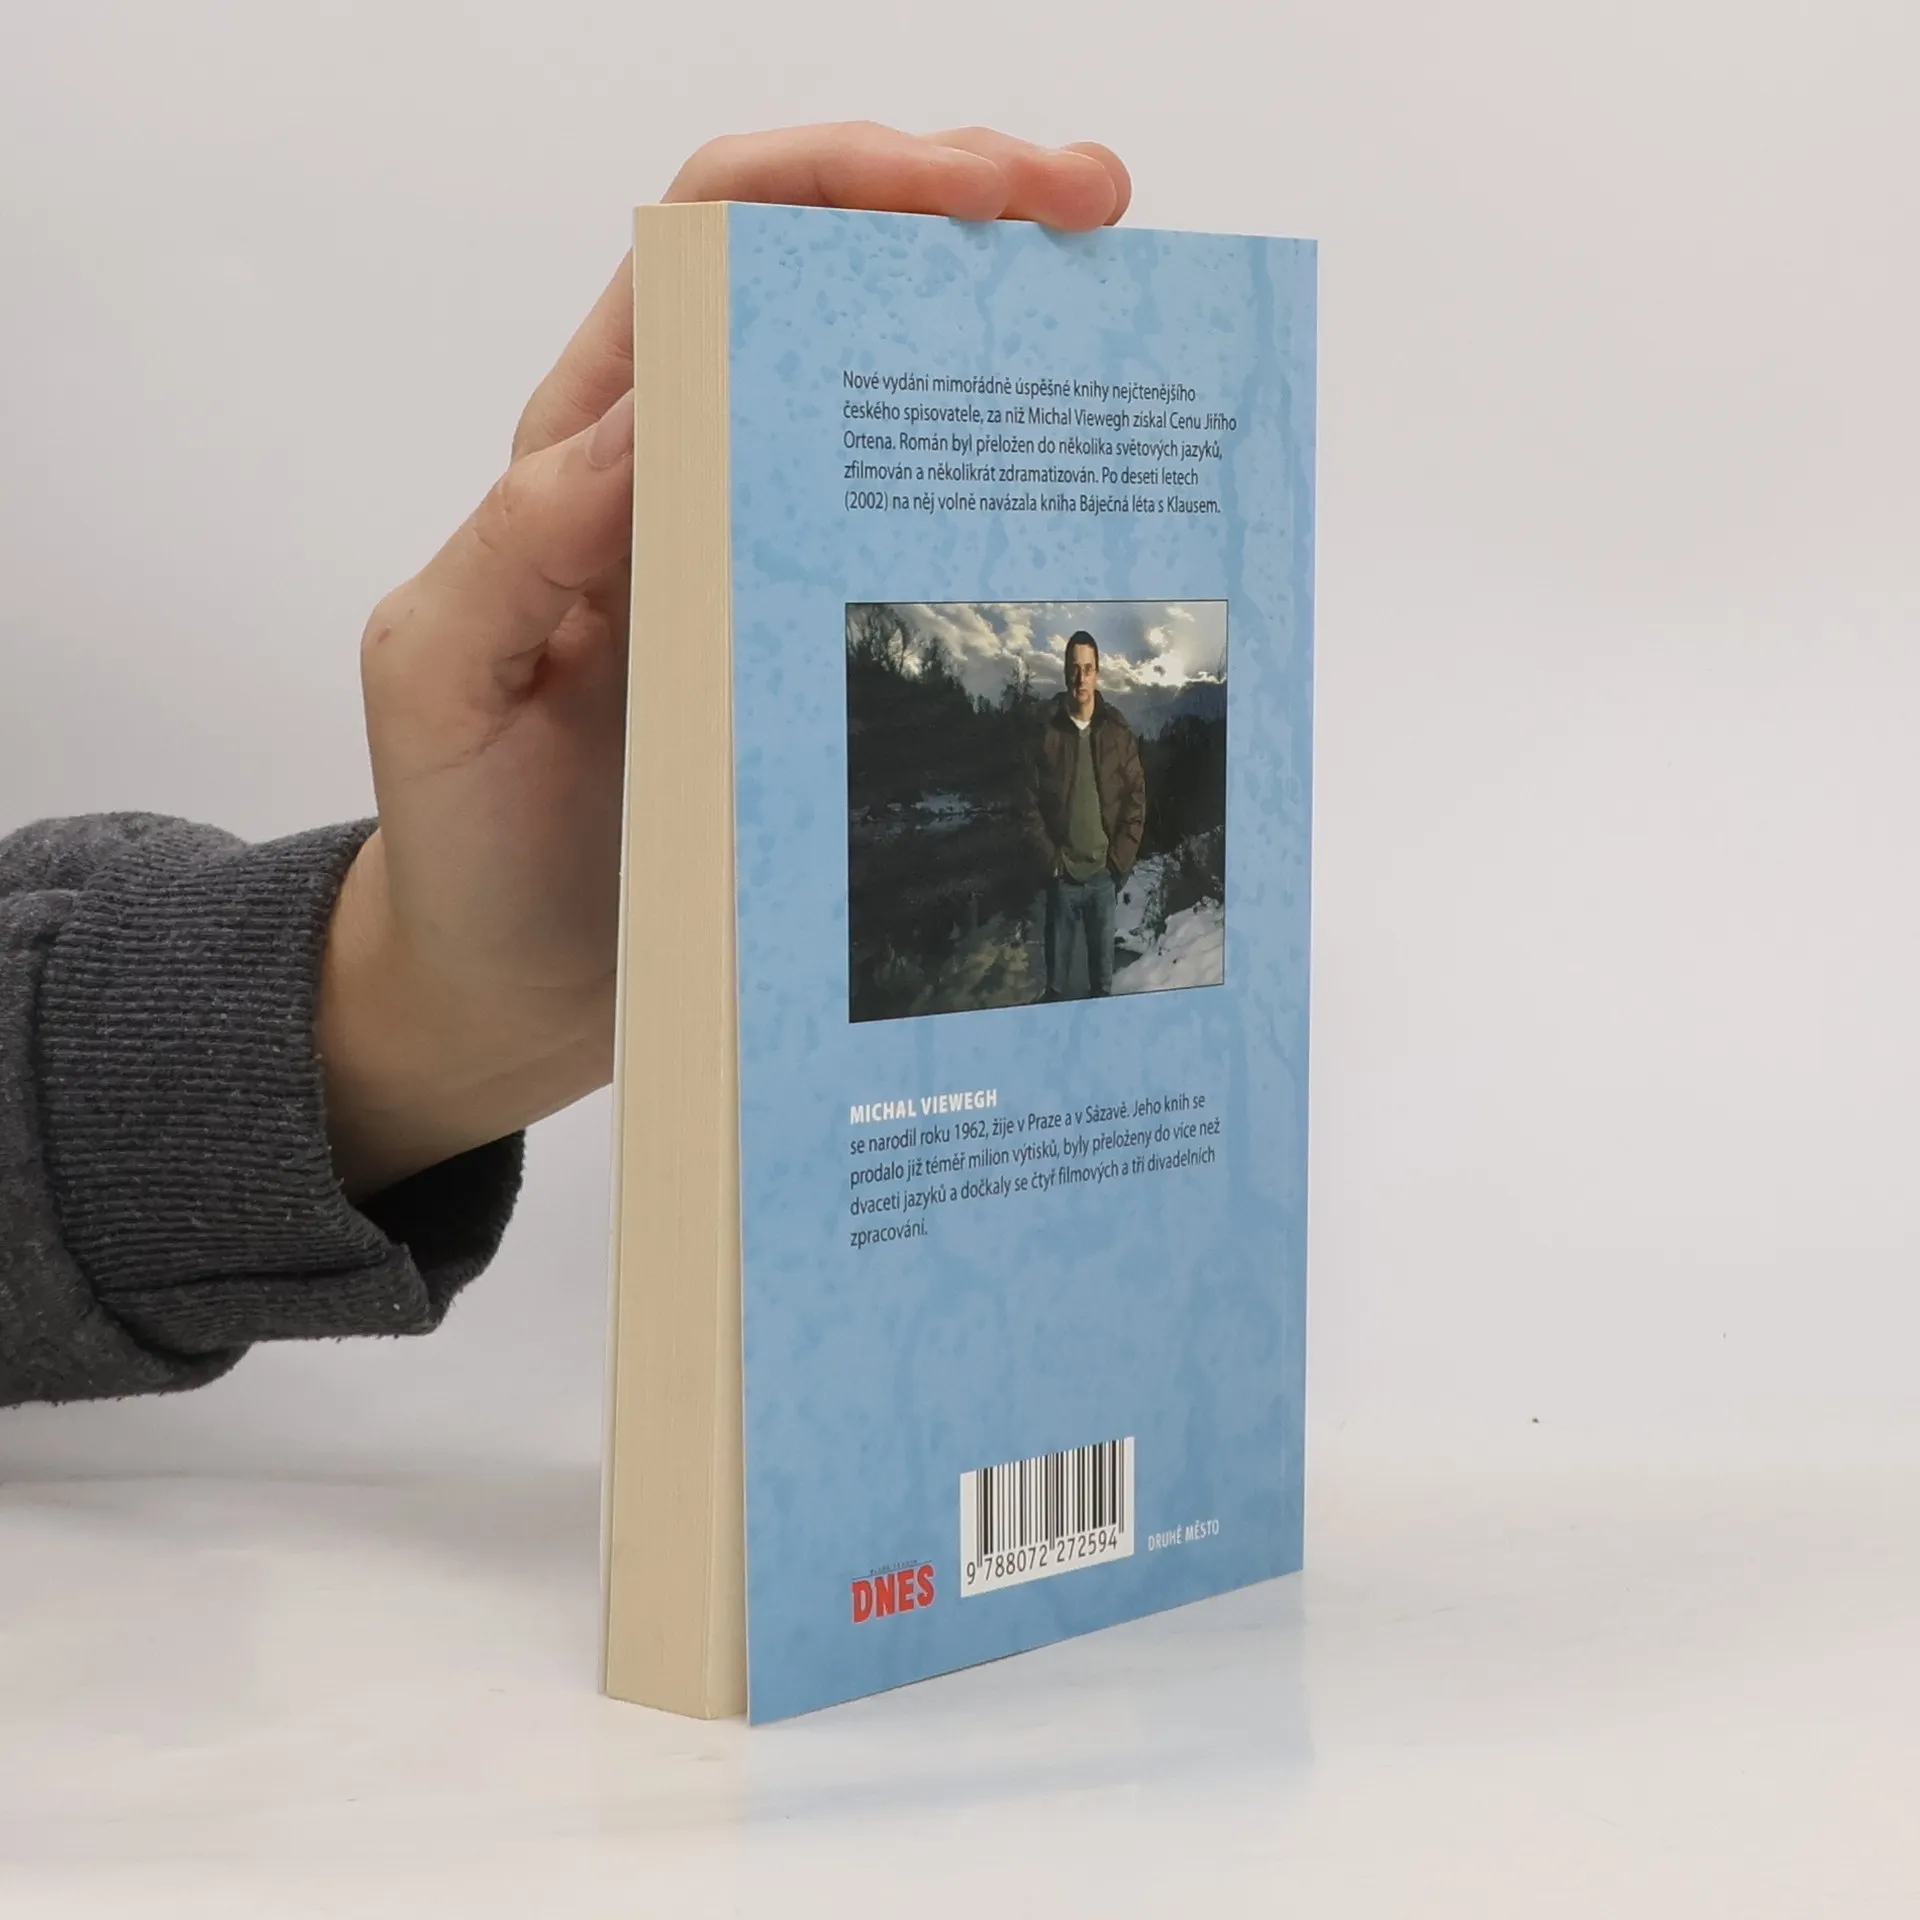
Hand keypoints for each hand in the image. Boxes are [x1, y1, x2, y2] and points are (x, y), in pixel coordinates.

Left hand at [317, 123, 1131, 1197]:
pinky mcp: (819, 659)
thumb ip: (516, 546)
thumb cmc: (462, 836)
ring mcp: (767, 569)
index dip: (838, 178)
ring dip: (1003, 342)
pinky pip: (917, 554)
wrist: (506, 981)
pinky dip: (1000, 505)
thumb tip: (652, 422)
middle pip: (828, 282)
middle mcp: (689, 483)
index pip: (715, 243)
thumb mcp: (441, 680)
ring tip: (1122, 320)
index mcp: (590, 454)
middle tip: (1097, 207)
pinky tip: (1084, 505)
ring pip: (890, 406)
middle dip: (962, 210)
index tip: (975, 183)